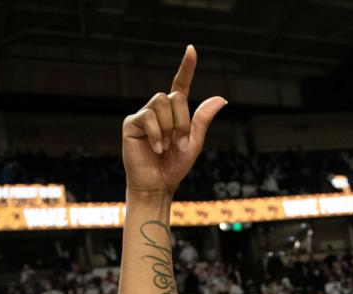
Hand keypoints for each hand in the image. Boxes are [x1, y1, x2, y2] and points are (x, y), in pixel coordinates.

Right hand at [122, 45, 226, 195]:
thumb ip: (202, 119)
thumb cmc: (175, 166)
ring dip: (170, 127)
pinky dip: (157, 134)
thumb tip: (222, 98)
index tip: (191, 49)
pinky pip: (148, 117)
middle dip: (181, 121)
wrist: (158, 184)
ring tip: (167, 146)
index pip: (180, 85)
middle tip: (178, 143)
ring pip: (161, 103)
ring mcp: (144, 115)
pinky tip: (157, 148)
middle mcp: (158, 110)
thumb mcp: (194, 142)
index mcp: (174, 113)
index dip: (186, 67)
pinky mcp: (131, 123)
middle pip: (173, 97)